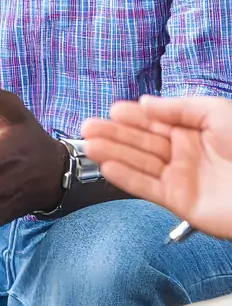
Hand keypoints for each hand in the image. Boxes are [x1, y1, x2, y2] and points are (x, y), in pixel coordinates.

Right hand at [82, 95, 231, 239]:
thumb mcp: (216, 112)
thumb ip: (178, 108)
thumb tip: (145, 103)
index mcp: (194, 131)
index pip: (156, 122)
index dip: (133, 116)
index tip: (112, 110)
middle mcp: (184, 154)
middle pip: (143, 142)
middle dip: (115, 134)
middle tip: (88, 127)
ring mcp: (181, 178)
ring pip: (140, 164)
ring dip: (114, 154)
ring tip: (89, 145)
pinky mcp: (179, 202)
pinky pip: (147, 188)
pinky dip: (127, 178)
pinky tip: (108, 167)